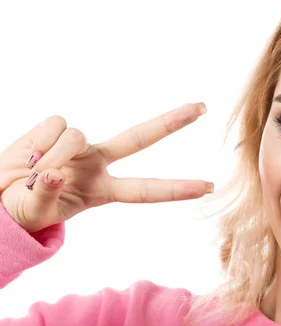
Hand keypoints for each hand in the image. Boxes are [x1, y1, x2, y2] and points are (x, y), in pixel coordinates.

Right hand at [0, 103, 212, 232]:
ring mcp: (80, 144)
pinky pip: (55, 125)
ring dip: (51, 155)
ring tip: (31, 173)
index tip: (209, 188)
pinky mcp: (57, 128)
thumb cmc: (23, 209)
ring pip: (77, 135)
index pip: (146, 190)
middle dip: (171, 122)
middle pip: (140, 138)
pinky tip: (28, 155)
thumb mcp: (36, 212)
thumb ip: (44, 197)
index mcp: (102, 191)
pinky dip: (38, 142)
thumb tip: (52, 175)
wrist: (0, 194)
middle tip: (203, 107)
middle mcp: (98, 163)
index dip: (176, 189)